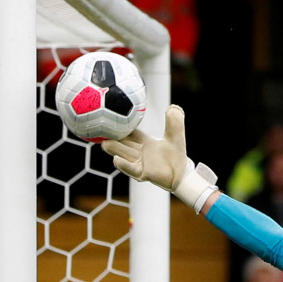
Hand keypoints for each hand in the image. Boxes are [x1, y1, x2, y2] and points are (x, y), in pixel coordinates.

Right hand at [101, 105, 217, 211]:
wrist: (182, 174)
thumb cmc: (177, 155)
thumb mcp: (176, 136)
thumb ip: (175, 122)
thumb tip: (173, 107)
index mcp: (146, 142)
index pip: (132, 133)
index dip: (123, 127)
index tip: (111, 118)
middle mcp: (140, 152)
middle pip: (124, 144)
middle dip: (113, 138)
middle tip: (100, 130)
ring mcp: (140, 163)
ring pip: (124, 154)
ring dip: (114, 150)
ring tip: (104, 144)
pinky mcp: (143, 174)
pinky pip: (132, 169)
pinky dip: (124, 165)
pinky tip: (116, 160)